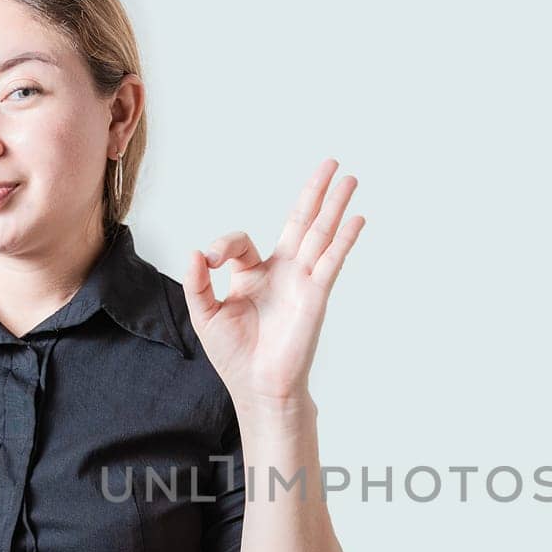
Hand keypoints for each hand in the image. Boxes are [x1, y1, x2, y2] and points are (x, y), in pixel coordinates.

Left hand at [180, 157, 364, 409]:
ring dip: (336, 205)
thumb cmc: (234, 356)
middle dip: (314, 192)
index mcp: (253, 275)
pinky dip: (344, 239)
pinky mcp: (315, 294)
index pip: (241, 242)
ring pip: (320, 233)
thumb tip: (195, 253)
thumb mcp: (205, 315)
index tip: (210, 261)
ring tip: (349, 178)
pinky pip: (332, 261)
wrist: (258, 387)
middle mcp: (282, 272)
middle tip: (329, 164)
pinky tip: (357, 219)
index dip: (223, 245)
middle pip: (301, 221)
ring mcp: (301, 281)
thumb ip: (198, 284)